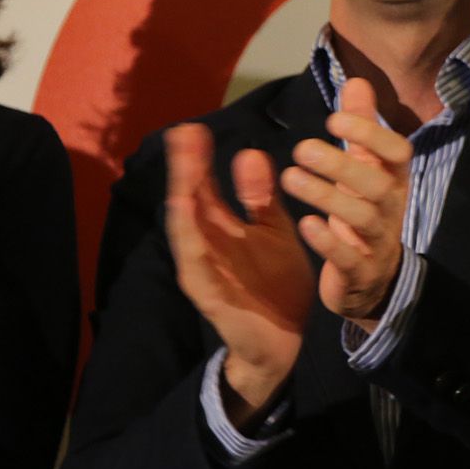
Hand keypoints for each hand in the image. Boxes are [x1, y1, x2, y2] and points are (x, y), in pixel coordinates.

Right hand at [164, 125, 312, 424]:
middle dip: (185, 170)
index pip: (204, 187)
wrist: (286, 341)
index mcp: (222, 229)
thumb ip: (260, 198)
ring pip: (187, 230)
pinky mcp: (210, 295)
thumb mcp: (274, 231)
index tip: (194, 127)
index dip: (198, 159)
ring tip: (183, 168)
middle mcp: (207, 246)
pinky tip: (188, 216)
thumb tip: (249, 152)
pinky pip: (197, 265)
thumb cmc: (276, 284)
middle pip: (189, 202)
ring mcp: (205, 271)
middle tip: (183, 134)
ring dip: (183, 199)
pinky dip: (190, 240)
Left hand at [282, 78, 413, 330]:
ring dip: (327, 195)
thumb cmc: (364, 212)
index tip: (333, 118)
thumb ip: (361, 128)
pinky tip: (305, 224)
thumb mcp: (365, 169)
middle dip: (343, 163)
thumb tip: (357, 81)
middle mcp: (390, 209)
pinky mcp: (360, 273)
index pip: (397, 151)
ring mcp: (378, 242)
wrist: (373, 280)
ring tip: (290, 176)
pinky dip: (329, 242)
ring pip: (363, 218)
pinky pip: (349, 258)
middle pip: (379, 183)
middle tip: (301, 147)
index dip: (371, 133)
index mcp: (393, 180)